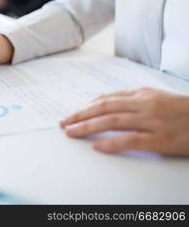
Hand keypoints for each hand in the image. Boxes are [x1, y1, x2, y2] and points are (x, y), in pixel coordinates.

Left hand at [60, 88, 188, 155]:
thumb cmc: (182, 110)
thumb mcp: (157, 98)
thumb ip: (133, 99)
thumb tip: (105, 102)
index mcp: (142, 93)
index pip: (107, 98)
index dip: (86, 106)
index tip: (72, 113)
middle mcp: (144, 104)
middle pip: (104, 107)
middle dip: (80, 114)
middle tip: (63, 122)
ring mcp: (152, 120)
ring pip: (112, 121)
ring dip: (88, 127)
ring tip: (71, 132)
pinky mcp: (161, 139)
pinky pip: (132, 140)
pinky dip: (112, 143)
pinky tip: (97, 146)